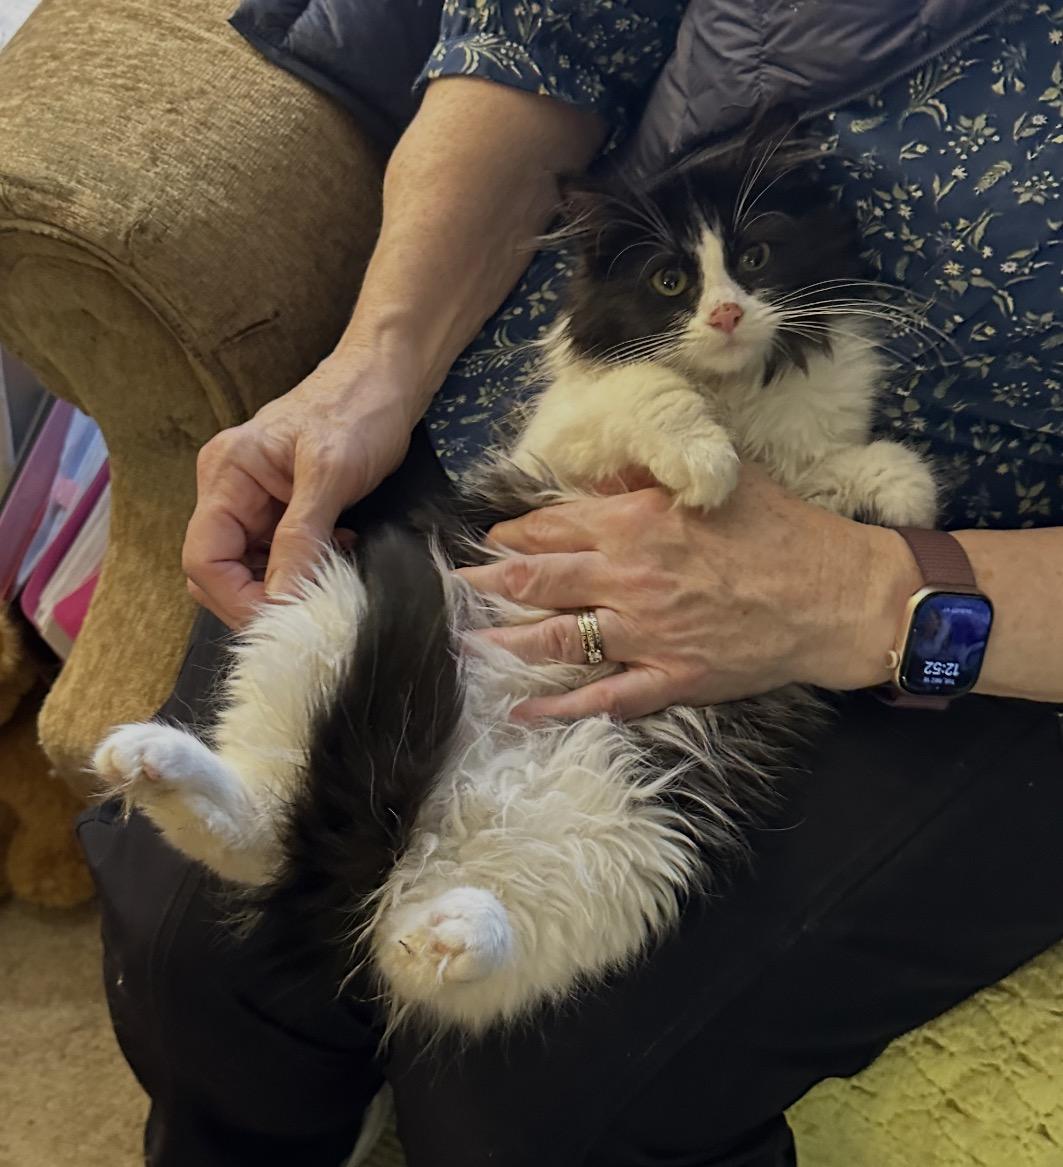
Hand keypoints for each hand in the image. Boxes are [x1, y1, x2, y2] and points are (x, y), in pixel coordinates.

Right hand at [182, 348, 416, 626]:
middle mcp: (230, 490)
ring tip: (330, 579)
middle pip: (220, 572)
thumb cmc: (358, 408)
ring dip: (286, 587)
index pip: (204, 559)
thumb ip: (302, 538)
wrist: (388, 377)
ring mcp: (255, 501)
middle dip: (260, 600)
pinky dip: (304, 570)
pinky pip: (279, 557)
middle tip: (310, 611)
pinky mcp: (283, 509)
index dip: (238, 600)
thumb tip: (282, 601)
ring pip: (251, 570)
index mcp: (226, 475)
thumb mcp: (331, 474)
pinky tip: (337, 558)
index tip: (283, 622)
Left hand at [458, 467, 920, 720]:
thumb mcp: (719, 482)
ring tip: (468, 640)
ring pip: (557, 638)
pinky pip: (603, 699)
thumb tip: (606, 474)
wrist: (834, 595)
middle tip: (459, 584)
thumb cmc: (781, 530)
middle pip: (538, 580)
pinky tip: (522, 714)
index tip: (493, 538)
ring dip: (505, 640)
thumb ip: (653, 478)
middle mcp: (629, 578)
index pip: (553, 527)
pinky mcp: (668, 678)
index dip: (514, 534)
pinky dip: (559, 709)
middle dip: (490, 581)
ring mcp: (645, 633)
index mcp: (637, 523)